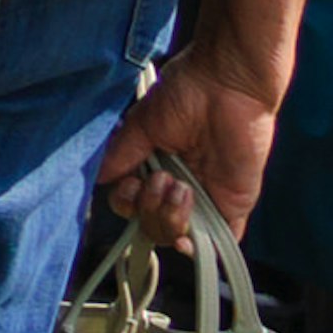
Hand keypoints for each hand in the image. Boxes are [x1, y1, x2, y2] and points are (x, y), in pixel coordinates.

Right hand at [95, 43, 289, 244]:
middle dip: (148, 209)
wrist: (227, 85)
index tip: (132, 184)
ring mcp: (205, 198)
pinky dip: (201, 247)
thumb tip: (99, 179)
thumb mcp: (142, 124)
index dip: (127, 203)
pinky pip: (220, 242)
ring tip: (180, 187)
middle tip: (161, 180)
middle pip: (150, 224)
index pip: (131, 203)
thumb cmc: (185, 94)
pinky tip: (188, 237)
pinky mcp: (233, 205)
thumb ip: (121, 155)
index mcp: (154, 167)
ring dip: (169, 217)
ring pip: (177, 235)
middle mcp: (177, 186)